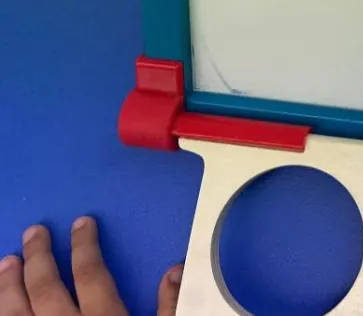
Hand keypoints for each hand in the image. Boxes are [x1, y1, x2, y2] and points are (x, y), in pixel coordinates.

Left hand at [0, 219, 179, 315]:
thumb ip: (168, 306)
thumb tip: (176, 270)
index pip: (90, 274)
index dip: (85, 245)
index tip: (82, 223)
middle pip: (46, 287)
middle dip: (39, 256)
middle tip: (34, 232)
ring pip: (15, 310)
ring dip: (8, 284)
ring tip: (7, 261)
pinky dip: (1, 312)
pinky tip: (0, 302)